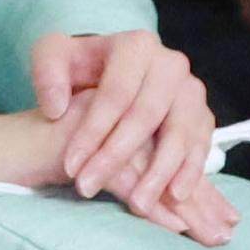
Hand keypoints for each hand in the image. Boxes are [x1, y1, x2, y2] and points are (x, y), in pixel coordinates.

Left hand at [27, 32, 236, 243]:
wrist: (111, 70)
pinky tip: (172, 196)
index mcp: (136, 46)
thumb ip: (47, 73)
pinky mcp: (203, 114)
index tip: (70, 166)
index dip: (92, 132)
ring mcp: (192, 90)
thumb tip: (56, 107)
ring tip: (137, 204)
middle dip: (115, 156)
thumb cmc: (79, 65)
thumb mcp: (52, 56)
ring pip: (179, 134)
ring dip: (159, 172)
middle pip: (146, 116)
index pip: (115, 95)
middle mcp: (171, 64)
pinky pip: (200, 145)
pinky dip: (189, 172)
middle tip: (88, 188)